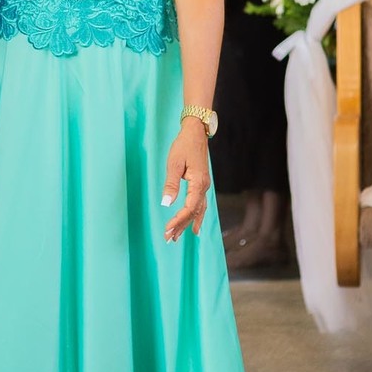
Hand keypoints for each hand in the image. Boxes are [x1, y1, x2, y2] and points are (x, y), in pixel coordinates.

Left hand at [161, 117, 210, 241]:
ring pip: (198, 210)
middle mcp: (204, 187)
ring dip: (188, 224)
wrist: (196, 133)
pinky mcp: (201, 184)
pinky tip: (195, 226)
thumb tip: (166, 203)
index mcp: (198, 183)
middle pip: (194, 213)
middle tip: (169, 239)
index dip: (178, 220)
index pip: (189, 208)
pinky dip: (197, 217)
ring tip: (178, 237)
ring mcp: (204, 186)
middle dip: (181, 226)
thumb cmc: (183, 146)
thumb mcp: (174, 164)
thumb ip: (171, 184)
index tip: (167, 230)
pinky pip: (201, 205)